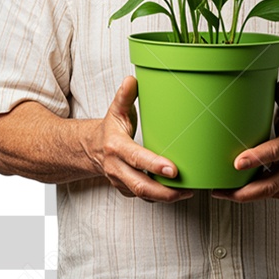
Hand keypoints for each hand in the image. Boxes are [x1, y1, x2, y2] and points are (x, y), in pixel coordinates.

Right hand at [91, 76, 194, 202]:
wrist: (90, 149)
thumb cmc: (110, 129)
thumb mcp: (116, 111)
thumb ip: (124, 96)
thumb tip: (131, 80)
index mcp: (116, 147)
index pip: (137, 158)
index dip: (155, 165)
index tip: (173, 169)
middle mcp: (116, 168)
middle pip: (141, 186)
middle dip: (165, 191)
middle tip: (188, 189)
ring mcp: (120, 181)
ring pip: (143, 195)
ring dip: (166, 197)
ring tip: (188, 192)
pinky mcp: (126, 190)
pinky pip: (143, 197)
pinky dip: (160, 198)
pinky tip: (177, 193)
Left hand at [211, 79, 278, 201]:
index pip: (275, 152)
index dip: (257, 158)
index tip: (237, 162)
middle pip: (269, 184)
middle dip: (245, 189)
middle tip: (220, 189)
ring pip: (264, 194)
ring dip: (240, 195)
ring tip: (218, 191)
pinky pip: (264, 196)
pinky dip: (247, 196)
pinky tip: (229, 192)